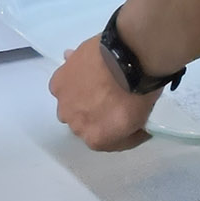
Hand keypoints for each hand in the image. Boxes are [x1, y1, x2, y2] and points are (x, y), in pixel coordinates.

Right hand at [49, 36, 160, 151]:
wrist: (126, 60)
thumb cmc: (138, 92)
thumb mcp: (141, 121)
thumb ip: (128, 130)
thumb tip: (126, 126)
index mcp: (96, 139)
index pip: (107, 140)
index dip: (118, 129)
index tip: (127, 117)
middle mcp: (75, 125)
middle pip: (86, 122)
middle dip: (96, 114)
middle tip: (109, 98)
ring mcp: (64, 102)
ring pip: (71, 104)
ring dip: (80, 97)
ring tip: (95, 81)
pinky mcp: (58, 81)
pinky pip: (63, 84)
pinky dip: (72, 79)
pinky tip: (84, 69)